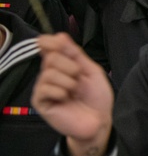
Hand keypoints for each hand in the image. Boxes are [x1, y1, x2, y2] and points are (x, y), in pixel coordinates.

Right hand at [32, 33, 113, 155]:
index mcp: (62, 64)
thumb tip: (60, 35)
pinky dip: (61, 92)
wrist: (99, 121)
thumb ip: (76, 54)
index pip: (47, 45)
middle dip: (71, 67)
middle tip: (79, 80)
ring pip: (49, 73)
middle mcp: (50, 73)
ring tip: (75, 92)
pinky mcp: (40, 102)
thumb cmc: (97, 97)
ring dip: (69, 82)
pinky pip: (46, 88)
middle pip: (52, 57)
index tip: (60, 43)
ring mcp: (44, 88)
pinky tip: (66, 99)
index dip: (51, 41)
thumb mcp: (91, 71)